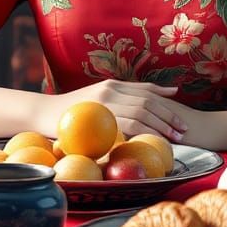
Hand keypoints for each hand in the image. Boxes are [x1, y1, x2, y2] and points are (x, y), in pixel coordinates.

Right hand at [52, 80, 188, 141]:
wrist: (42, 113)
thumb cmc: (68, 112)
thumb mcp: (93, 100)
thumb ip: (113, 101)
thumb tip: (134, 112)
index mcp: (111, 84)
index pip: (143, 88)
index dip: (163, 95)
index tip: (178, 99)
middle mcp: (110, 90)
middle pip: (147, 101)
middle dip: (168, 114)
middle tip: (183, 127)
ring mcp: (105, 103)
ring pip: (141, 112)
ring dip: (161, 125)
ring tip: (176, 137)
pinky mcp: (99, 117)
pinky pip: (127, 124)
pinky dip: (144, 132)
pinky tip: (154, 141)